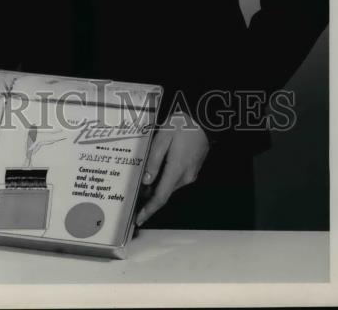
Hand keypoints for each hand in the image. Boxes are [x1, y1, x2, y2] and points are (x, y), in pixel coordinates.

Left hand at [136, 112, 209, 226]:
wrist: (204, 119)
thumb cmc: (182, 125)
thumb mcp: (163, 137)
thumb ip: (154, 160)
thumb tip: (146, 181)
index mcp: (177, 169)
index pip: (161, 197)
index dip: (150, 209)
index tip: (139, 219)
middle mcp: (185, 177)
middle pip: (164, 192)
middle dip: (149, 198)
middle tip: (133, 199)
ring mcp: (190, 174)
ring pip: (169, 186)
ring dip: (156, 188)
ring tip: (140, 185)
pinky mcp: (192, 169)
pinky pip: (175, 179)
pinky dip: (164, 180)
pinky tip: (154, 174)